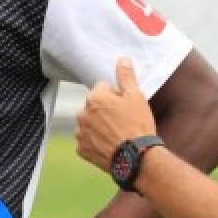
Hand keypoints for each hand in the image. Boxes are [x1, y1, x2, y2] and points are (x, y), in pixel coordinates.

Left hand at [76, 57, 156, 171]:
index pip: (103, 88)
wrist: (137, 158)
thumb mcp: (136, 97)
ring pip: (89, 123)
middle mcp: (82, 113)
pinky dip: (96, 142)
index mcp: (94, 97)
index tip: (125, 108)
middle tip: (122, 122)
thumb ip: (126, 76)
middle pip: (93, 106)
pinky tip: (110, 145)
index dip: (116, 97)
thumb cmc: (138, 125)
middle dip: (104, 110)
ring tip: (117, 135)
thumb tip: (122, 59)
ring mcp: (80, 132)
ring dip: (98, 126)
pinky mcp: (81, 149)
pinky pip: (87, 141)